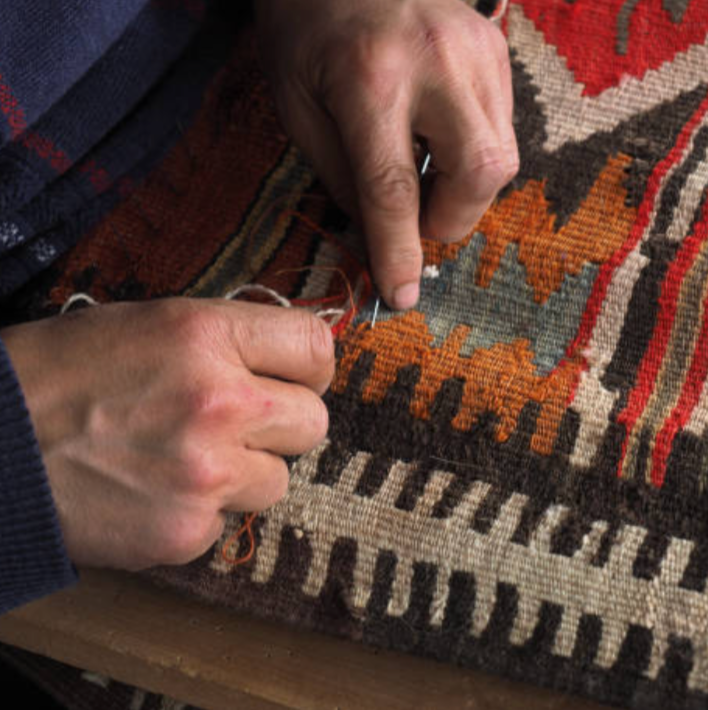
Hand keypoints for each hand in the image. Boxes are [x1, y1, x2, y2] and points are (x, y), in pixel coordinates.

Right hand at [1, 299, 333, 570]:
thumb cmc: (63, 373)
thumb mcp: (150, 325)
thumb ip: (229, 341)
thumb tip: (290, 360)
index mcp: (206, 336)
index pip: (316, 346)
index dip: (310, 365)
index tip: (295, 377)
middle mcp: (219, 402)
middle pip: (314, 421)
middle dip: (282, 423)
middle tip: (239, 422)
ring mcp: (206, 473)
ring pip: (278, 479)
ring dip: (244, 473)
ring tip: (183, 460)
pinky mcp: (186, 532)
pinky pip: (229, 522)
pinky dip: (201, 512)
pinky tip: (154, 493)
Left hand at [255, 0, 517, 309]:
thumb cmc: (304, 34)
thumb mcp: (299, 112)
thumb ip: (344, 180)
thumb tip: (383, 237)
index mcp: (370, 80)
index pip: (395, 190)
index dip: (400, 252)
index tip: (402, 296)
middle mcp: (437, 62)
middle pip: (478, 174)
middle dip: (449, 220)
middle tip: (413, 219)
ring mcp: (478, 50)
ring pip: (500, 159)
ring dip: (461, 192)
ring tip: (421, 176)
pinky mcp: (497, 49)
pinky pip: (500, 130)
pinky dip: (470, 158)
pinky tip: (437, 140)